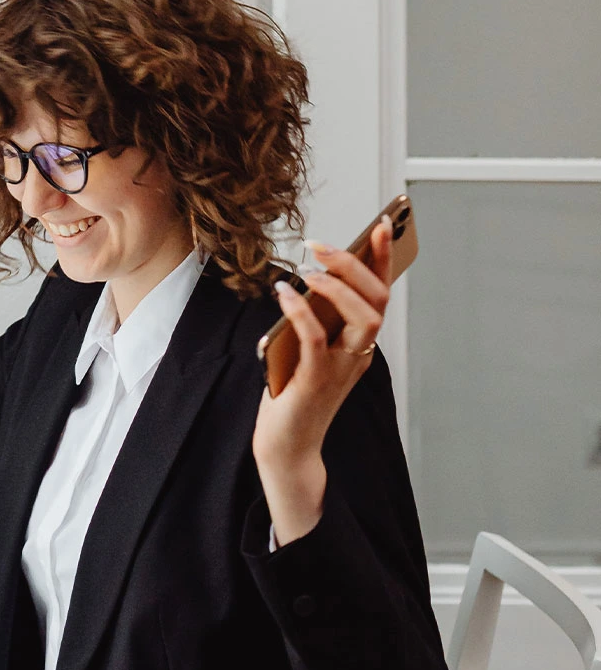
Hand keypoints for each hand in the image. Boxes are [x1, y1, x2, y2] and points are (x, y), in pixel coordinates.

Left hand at [251, 215, 394, 544]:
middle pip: (377, 301)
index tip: (383, 224)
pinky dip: (302, 312)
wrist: (286, 445)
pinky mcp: (315, 382)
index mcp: (359, 343)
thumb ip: (313, 321)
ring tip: (308, 267)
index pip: (379, 294)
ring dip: (338, 287)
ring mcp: (341, 369)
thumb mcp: (307, 350)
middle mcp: (358, 354)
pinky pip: (316, 340)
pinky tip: (284, 293)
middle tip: (322, 245)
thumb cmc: (293, 395)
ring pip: (362, 319)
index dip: (384, 259)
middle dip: (356, 265)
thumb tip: (302, 280)